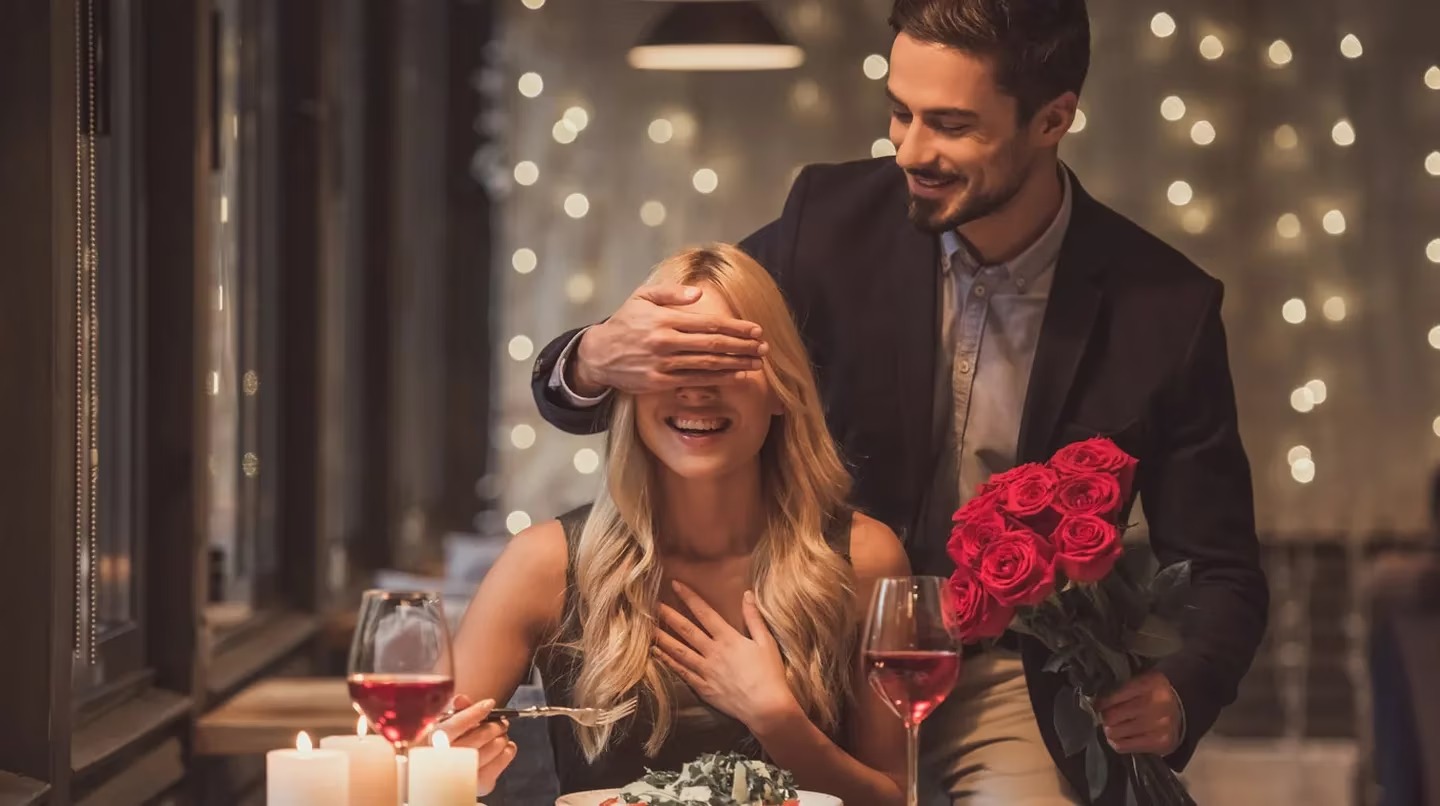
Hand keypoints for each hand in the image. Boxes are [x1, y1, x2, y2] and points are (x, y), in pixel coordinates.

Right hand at [434, 695, 516, 794]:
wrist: (446, 775)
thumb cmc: (448, 746)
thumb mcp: (447, 725)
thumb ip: (456, 711)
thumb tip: (461, 700)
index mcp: (435, 742)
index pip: (455, 725)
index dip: (475, 712)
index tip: (489, 704)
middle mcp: (446, 760)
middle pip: (479, 736)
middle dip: (495, 725)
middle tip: (501, 722)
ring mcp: (463, 774)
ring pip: (493, 748)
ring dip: (502, 737)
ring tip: (501, 734)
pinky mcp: (478, 785)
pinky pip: (501, 764)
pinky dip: (508, 752)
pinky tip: (504, 748)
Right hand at [572, 284, 766, 395]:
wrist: (599, 354)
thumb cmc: (625, 322)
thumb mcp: (643, 297)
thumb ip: (672, 293)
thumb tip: (699, 294)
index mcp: (664, 319)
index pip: (709, 323)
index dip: (736, 328)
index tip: (756, 330)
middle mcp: (665, 342)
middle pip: (713, 345)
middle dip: (743, 346)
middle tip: (764, 347)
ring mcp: (663, 364)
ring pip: (708, 365)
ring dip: (736, 364)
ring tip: (757, 362)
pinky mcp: (659, 382)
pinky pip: (695, 380)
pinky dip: (718, 378)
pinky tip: (736, 376)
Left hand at [653, 582, 800, 731]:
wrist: (766, 707)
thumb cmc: (770, 674)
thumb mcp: (766, 642)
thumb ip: (754, 618)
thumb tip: (747, 594)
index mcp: (729, 639)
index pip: (705, 613)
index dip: (689, 597)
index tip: (675, 584)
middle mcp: (713, 652)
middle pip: (686, 630)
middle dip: (668, 615)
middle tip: (651, 604)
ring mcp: (705, 671)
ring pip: (679, 651)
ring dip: (662, 637)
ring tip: (647, 627)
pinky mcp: (703, 687)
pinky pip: (682, 672)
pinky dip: (668, 662)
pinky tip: (657, 653)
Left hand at [1097, 671, 1182, 755]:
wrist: (1182, 711)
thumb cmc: (1154, 693)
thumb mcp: (1142, 681)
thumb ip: (1121, 687)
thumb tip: (1094, 701)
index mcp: (1148, 684)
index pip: (1112, 697)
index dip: (1100, 703)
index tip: (1098, 705)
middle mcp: (1154, 705)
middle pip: (1111, 716)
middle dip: (1105, 717)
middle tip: (1107, 716)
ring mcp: (1158, 726)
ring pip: (1114, 732)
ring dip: (1110, 730)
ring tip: (1114, 726)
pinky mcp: (1160, 744)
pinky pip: (1123, 747)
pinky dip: (1116, 742)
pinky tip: (1119, 737)